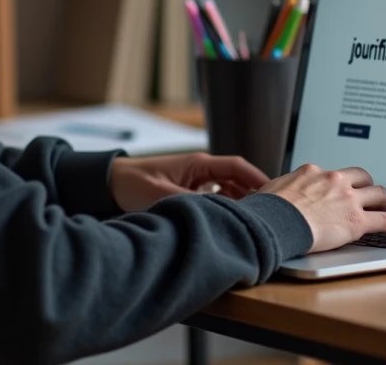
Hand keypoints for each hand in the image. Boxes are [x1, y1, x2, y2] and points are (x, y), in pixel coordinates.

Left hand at [109, 152, 268, 212]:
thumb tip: (220, 214)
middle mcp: (201, 169)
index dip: (258, 177)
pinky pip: (215, 197)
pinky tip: (229, 222)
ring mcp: (196, 180)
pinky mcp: (189, 191)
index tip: (275, 191)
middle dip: (254, 194)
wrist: (110, 183)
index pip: (237, 166)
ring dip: (239, 203)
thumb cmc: (133, 183)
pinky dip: (225, 208)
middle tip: (270, 213)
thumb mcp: (164, 194)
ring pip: (228, 190)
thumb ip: (193, 203)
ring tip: (253, 221)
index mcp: (199, 163)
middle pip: (237, 179)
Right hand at [259, 163, 385, 253]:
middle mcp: (334, 181)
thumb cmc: (267, 210)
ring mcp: (347, 199)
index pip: (335, 175)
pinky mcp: (356, 221)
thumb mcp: (270, 191)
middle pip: (363, 178)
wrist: (274, 221)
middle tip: (379, 196)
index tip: (346, 191)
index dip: (343, 184)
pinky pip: (384, 220)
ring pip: (380, 195)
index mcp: (313, 172)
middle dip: (372, 187)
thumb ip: (279, 191)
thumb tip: (269, 196)